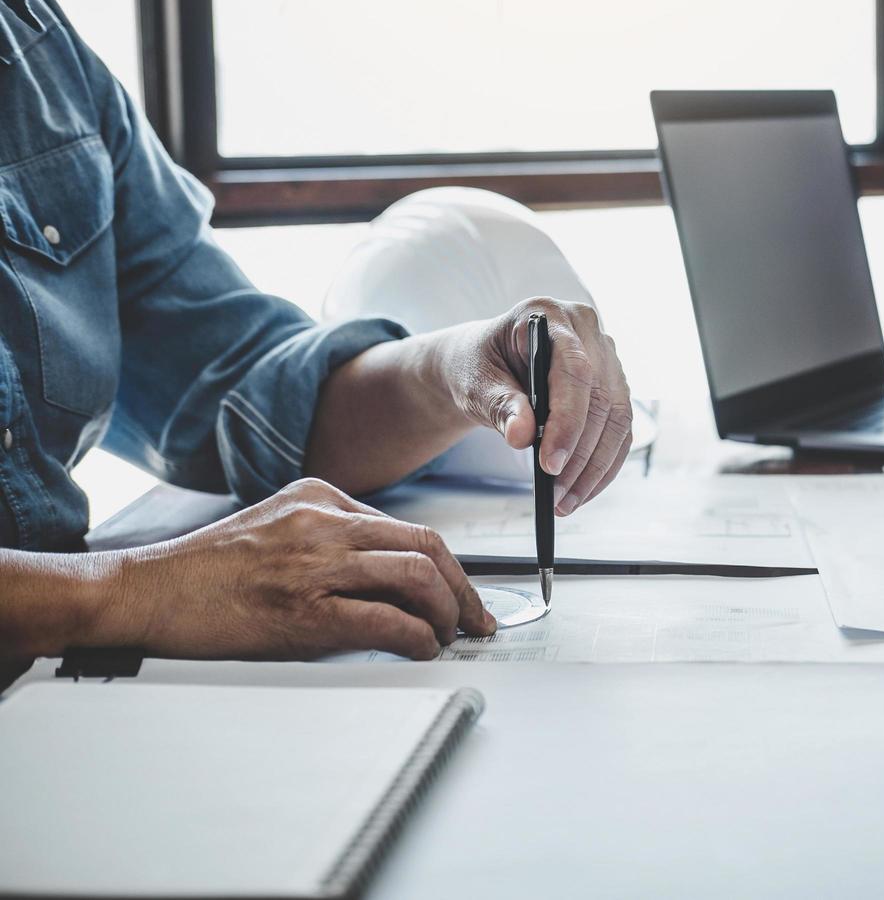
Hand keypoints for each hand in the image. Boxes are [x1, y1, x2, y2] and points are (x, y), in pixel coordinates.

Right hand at [104, 478, 494, 659]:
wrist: (144, 591)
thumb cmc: (206, 572)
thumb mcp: (278, 529)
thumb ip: (332, 541)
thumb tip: (392, 581)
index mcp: (320, 498)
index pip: (408, 528)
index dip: (447, 565)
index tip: (461, 592)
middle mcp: (324, 522)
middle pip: (427, 545)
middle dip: (463, 588)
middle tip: (475, 620)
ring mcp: (315, 563)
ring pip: (416, 576)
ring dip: (446, 613)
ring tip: (449, 638)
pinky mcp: (303, 610)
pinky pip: (386, 621)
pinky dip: (417, 638)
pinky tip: (421, 650)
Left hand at [435, 297, 632, 514]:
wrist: (485, 363)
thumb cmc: (478, 365)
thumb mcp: (475, 383)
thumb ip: (499, 405)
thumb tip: (522, 436)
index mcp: (549, 316)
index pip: (574, 370)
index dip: (568, 421)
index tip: (550, 465)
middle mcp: (586, 330)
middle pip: (602, 398)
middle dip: (581, 454)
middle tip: (556, 495)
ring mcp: (606, 356)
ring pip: (618, 418)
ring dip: (596, 467)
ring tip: (566, 501)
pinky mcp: (613, 384)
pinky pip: (619, 430)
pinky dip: (604, 465)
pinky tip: (581, 491)